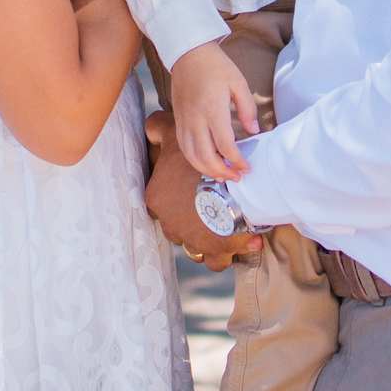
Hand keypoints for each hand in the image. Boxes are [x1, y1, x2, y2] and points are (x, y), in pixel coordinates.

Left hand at [144, 112, 262, 271]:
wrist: (233, 186)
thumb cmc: (201, 162)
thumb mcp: (174, 136)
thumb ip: (157, 130)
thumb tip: (151, 129)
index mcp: (156, 200)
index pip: (159, 203)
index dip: (177, 197)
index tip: (193, 191)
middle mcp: (169, 224)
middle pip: (176, 226)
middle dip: (190, 220)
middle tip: (211, 207)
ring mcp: (190, 241)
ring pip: (194, 245)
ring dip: (207, 238)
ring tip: (226, 226)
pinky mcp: (213, 253)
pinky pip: (214, 262)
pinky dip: (225, 254)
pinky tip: (239, 241)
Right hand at [171, 40, 258, 180]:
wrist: (188, 54)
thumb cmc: (216, 66)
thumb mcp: (238, 83)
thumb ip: (248, 109)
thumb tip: (254, 131)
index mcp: (213, 110)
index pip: (225, 145)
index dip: (237, 161)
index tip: (247, 168)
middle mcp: (196, 119)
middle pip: (206, 157)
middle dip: (222, 172)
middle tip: (236, 177)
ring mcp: (184, 121)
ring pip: (191, 155)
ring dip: (206, 170)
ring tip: (222, 176)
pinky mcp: (178, 120)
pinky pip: (183, 146)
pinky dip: (194, 160)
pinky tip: (206, 163)